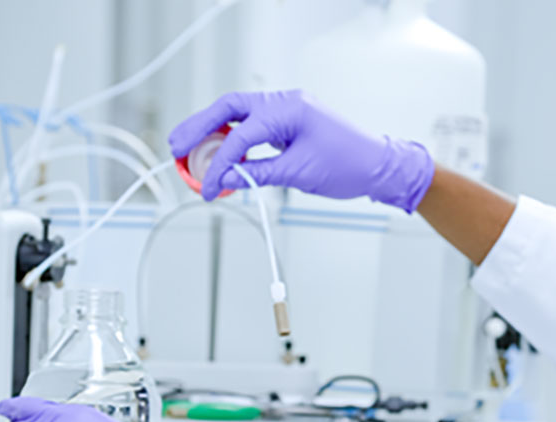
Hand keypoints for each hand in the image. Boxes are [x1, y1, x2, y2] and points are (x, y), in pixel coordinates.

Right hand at [168, 89, 435, 208]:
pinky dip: (234, 139)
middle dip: (199, 128)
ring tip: (189, 150)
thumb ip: (259, 174)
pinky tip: (221, 155)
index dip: (218, 162)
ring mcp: (287, 110)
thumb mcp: (300, 174)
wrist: (380, 166)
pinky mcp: (289, 123)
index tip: (205, 186)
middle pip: (229, 109)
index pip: (240, 134)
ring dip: (213, 132)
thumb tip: (225, 179)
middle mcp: (285, 103)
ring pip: (238, 115)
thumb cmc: (350, 166)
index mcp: (289, 109)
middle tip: (175, 148)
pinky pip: (253, 126)